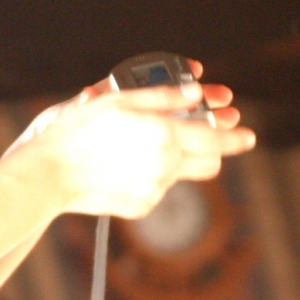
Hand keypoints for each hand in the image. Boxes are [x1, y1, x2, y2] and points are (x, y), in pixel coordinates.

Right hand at [35, 81, 256, 218]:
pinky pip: (159, 187)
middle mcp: (165, 167)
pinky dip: (152, 174)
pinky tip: (125, 163)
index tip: (248, 135)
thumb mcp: (121, 100)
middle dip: (212, 148)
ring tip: (146, 144)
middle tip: (202, 134)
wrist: (51, 174)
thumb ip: (164, 97)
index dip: (235, 136)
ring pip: (183, 173)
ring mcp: (154, 190)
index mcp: (164, 136)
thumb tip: (196, 93)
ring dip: (177, 158)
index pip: (215, 138)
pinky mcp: (141, 206)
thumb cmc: (81, 129)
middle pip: (209, 161)